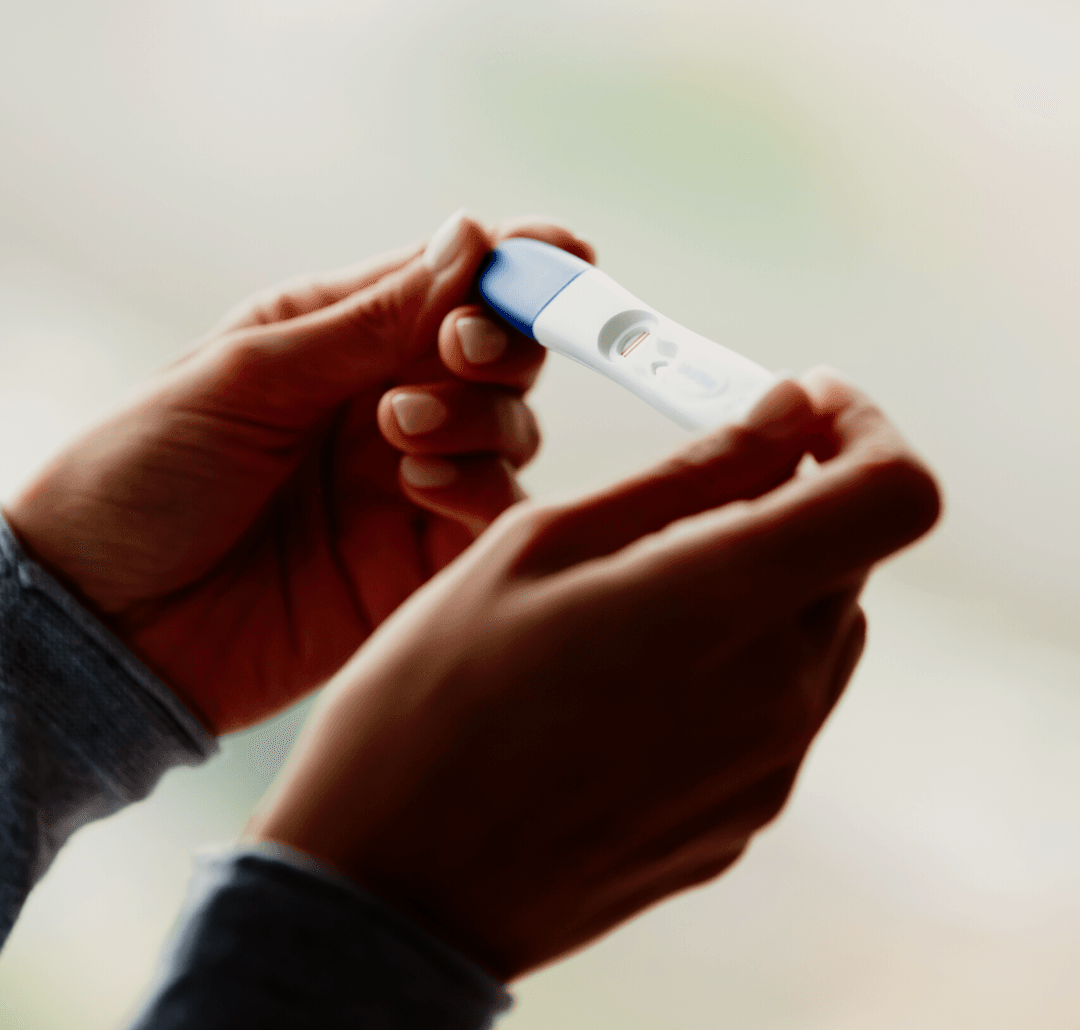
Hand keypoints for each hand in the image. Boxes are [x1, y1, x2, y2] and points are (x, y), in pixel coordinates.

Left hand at [2, 211, 593, 732]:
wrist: (109, 625)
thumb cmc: (142, 476)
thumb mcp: (248, 376)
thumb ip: (370, 319)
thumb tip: (472, 238)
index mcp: (337, 336)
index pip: (451, 285)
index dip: (517, 267)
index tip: (563, 256)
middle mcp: (387, 403)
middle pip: (503, 356)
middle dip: (502, 343)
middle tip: (456, 350)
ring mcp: (411, 482)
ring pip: (514, 431)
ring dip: (481, 416)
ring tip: (402, 431)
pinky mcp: (422, 560)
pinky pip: (496, 514)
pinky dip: (481, 489)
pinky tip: (419, 485)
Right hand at [244, 371, 940, 979]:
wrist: (392, 885)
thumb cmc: (434, 694)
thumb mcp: (541, 545)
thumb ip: (689, 474)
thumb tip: (788, 413)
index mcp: (724, 606)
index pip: (892, 495)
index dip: (866, 432)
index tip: (807, 407)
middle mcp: (776, 696)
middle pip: (847, 558)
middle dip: (792, 501)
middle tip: (688, 492)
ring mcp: (765, 771)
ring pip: (814, 633)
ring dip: (762, 583)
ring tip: (642, 591)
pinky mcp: (741, 820)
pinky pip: (777, 708)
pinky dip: (737, 660)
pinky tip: (633, 677)